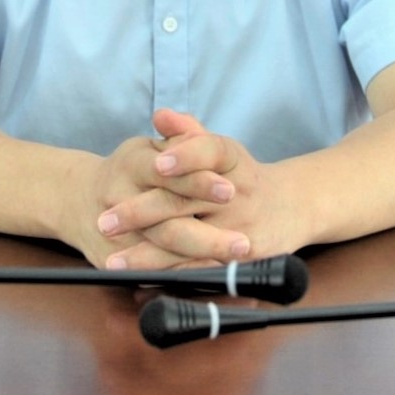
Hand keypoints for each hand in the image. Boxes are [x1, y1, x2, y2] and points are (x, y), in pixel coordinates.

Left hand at [97, 109, 305, 269]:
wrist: (289, 208)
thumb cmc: (239, 176)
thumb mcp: (220, 150)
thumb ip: (188, 133)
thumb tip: (161, 115)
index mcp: (232, 159)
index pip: (211, 150)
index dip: (186, 155)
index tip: (157, 163)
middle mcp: (239, 192)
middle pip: (189, 200)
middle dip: (143, 212)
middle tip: (105, 221)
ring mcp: (242, 228)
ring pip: (190, 241)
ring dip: (149, 254)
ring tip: (113, 260)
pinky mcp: (243, 260)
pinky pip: (201, 269)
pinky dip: (169, 275)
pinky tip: (140, 279)